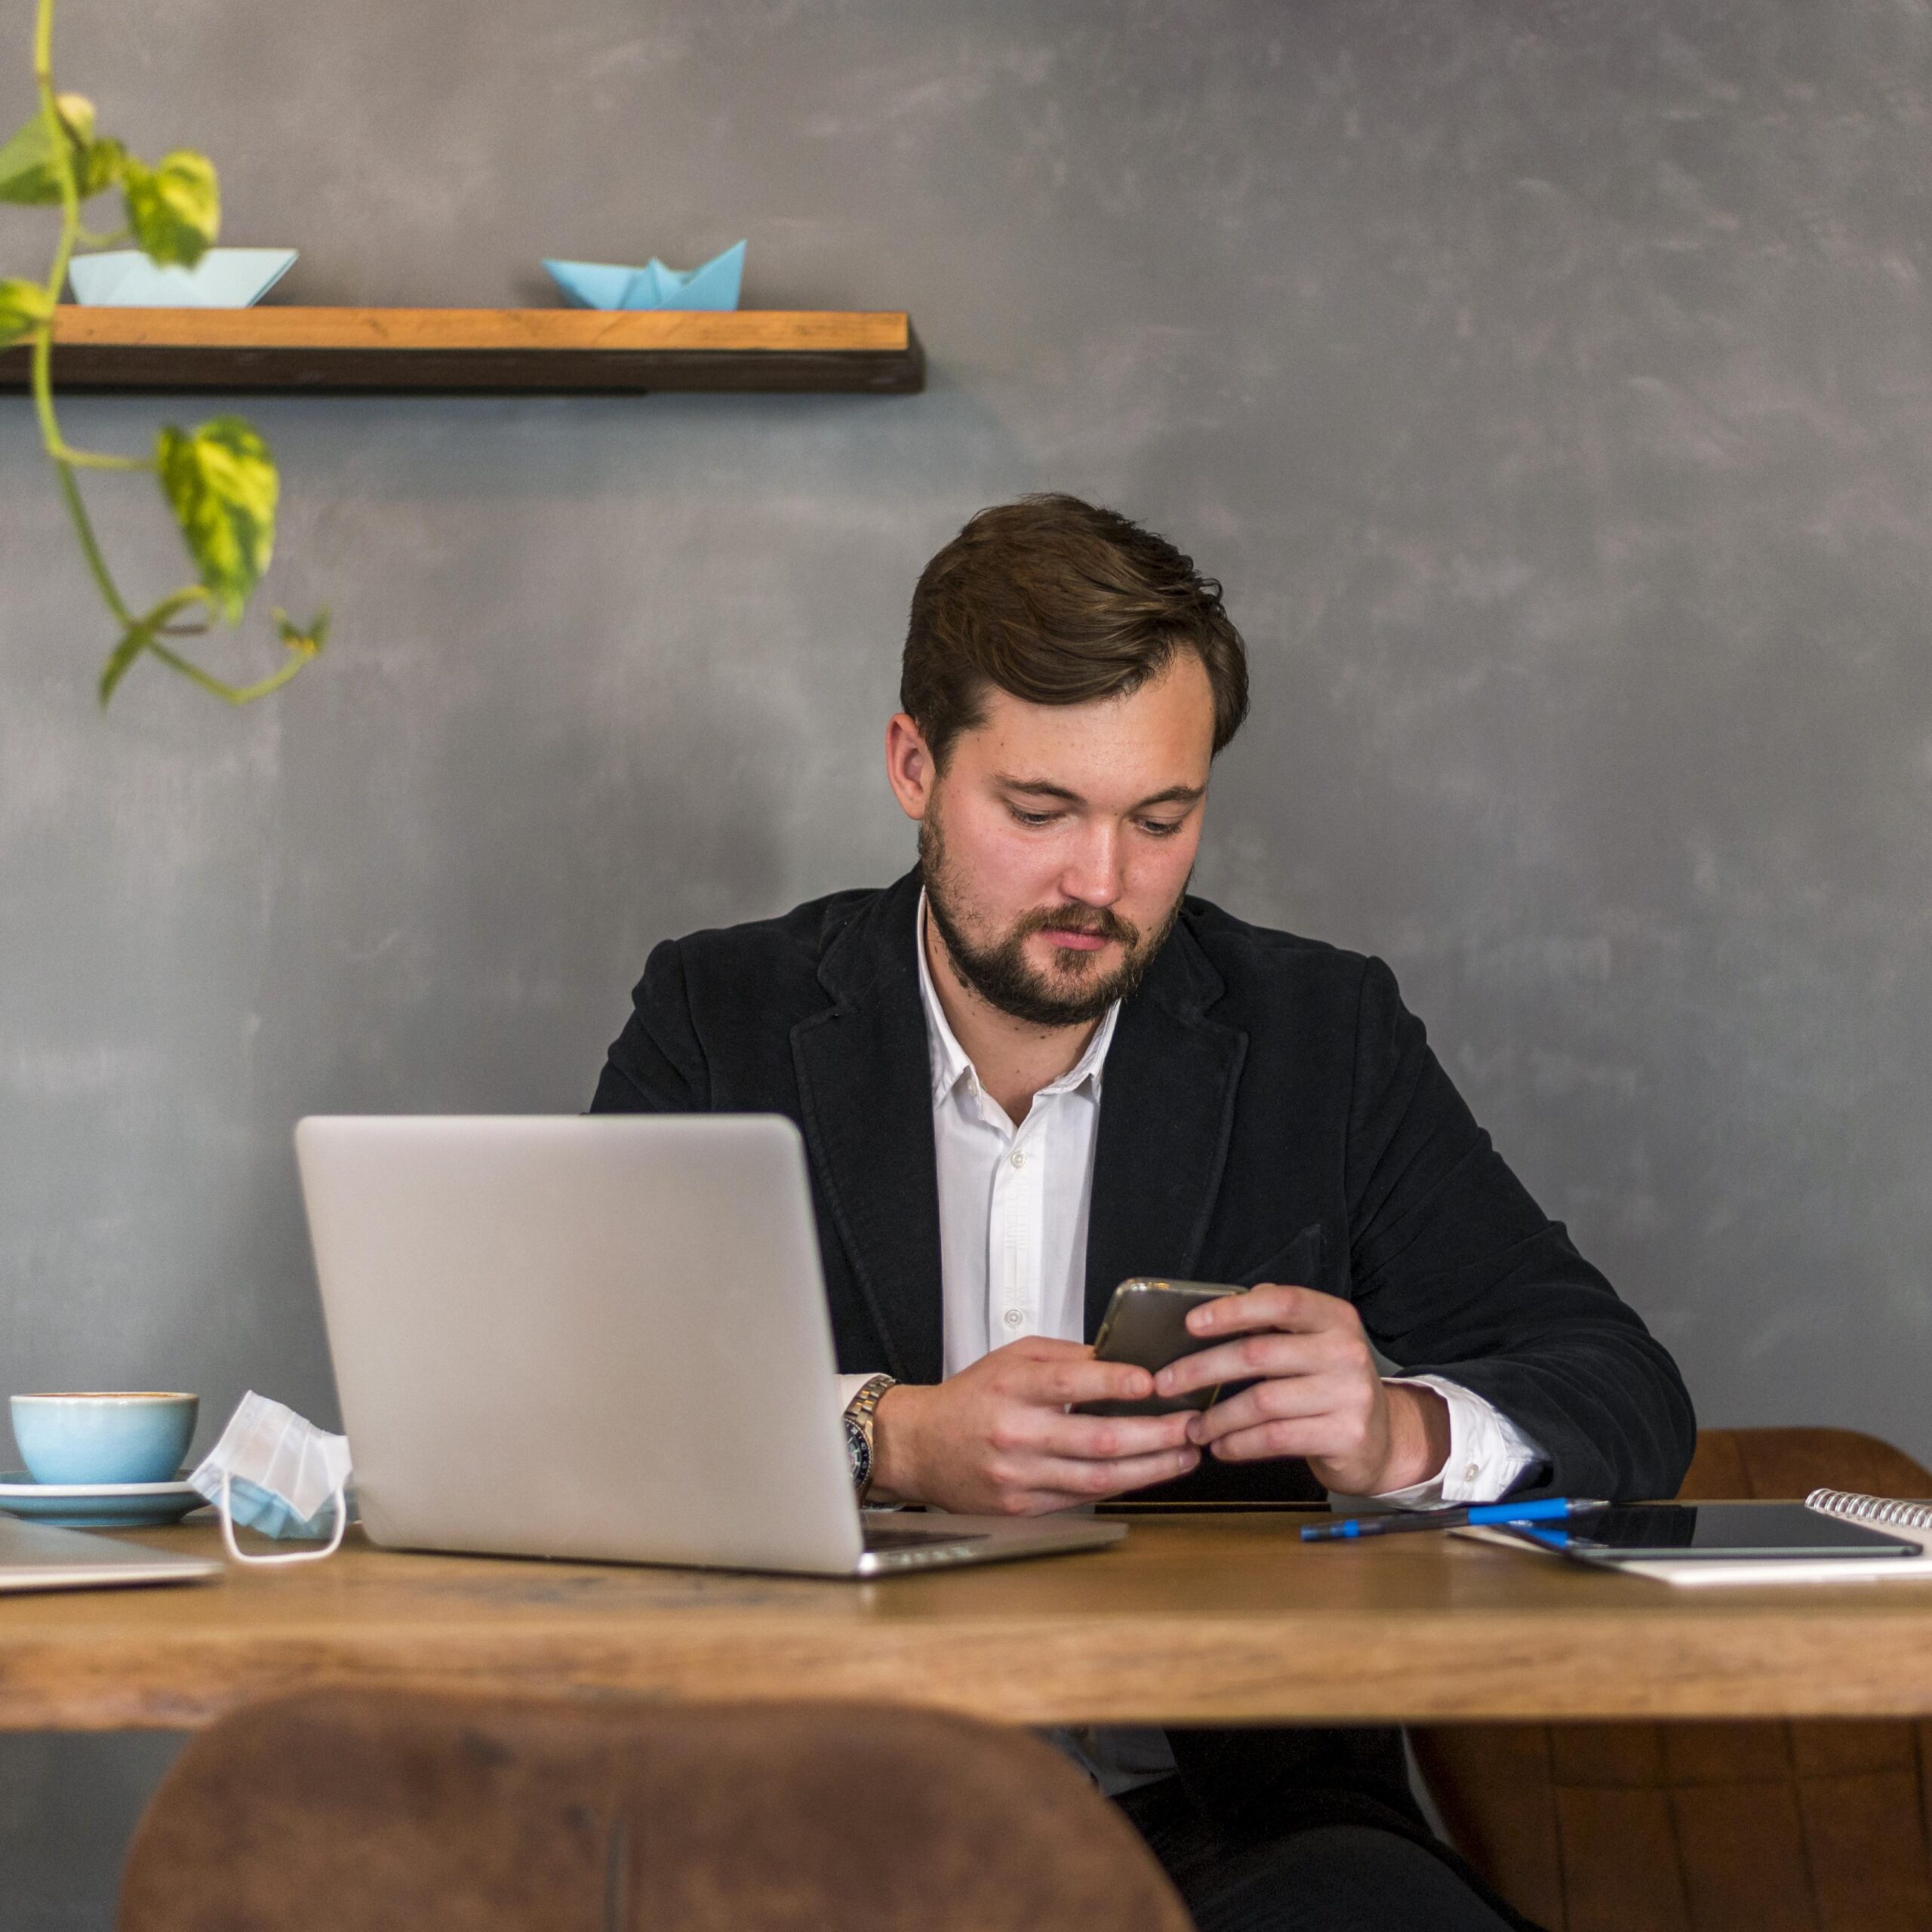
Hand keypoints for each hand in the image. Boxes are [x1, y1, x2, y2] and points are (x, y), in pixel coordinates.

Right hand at [868, 1337, 1200, 1514]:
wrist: (919, 1447)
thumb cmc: (970, 1397)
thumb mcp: (1012, 1359)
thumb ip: (1065, 1358)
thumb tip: (1119, 1360)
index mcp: (1012, 1387)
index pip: (1071, 1384)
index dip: (1116, 1382)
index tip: (1153, 1381)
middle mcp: (1016, 1433)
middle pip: (1097, 1438)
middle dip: (1155, 1434)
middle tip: (1191, 1426)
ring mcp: (1020, 1476)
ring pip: (1098, 1476)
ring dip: (1151, 1467)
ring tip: (1185, 1455)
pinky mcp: (1023, 1507)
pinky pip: (1083, 1497)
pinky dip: (1120, 1484)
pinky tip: (1148, 1473)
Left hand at [1153, 1284, 1449, 1495]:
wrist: (1382, 1439)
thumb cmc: (1328, 1382)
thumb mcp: (1312, 1342)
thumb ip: (1274, 1322)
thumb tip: (1220, 1307)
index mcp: (1335, 1317)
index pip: (1282, 1302)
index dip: (1233, 1310)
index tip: (1190, 1324)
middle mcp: (1346, 1351)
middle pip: (1259, 1354)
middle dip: (1202, 1370)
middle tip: (1165, 1384)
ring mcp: (1349, 1395)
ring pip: (1262, 1402)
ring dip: (1217, 1417)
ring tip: (1192, 1427)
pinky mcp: (1345, 1435)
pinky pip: (1275, 1438)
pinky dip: (1239, 1443)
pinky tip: (1220, 1447)